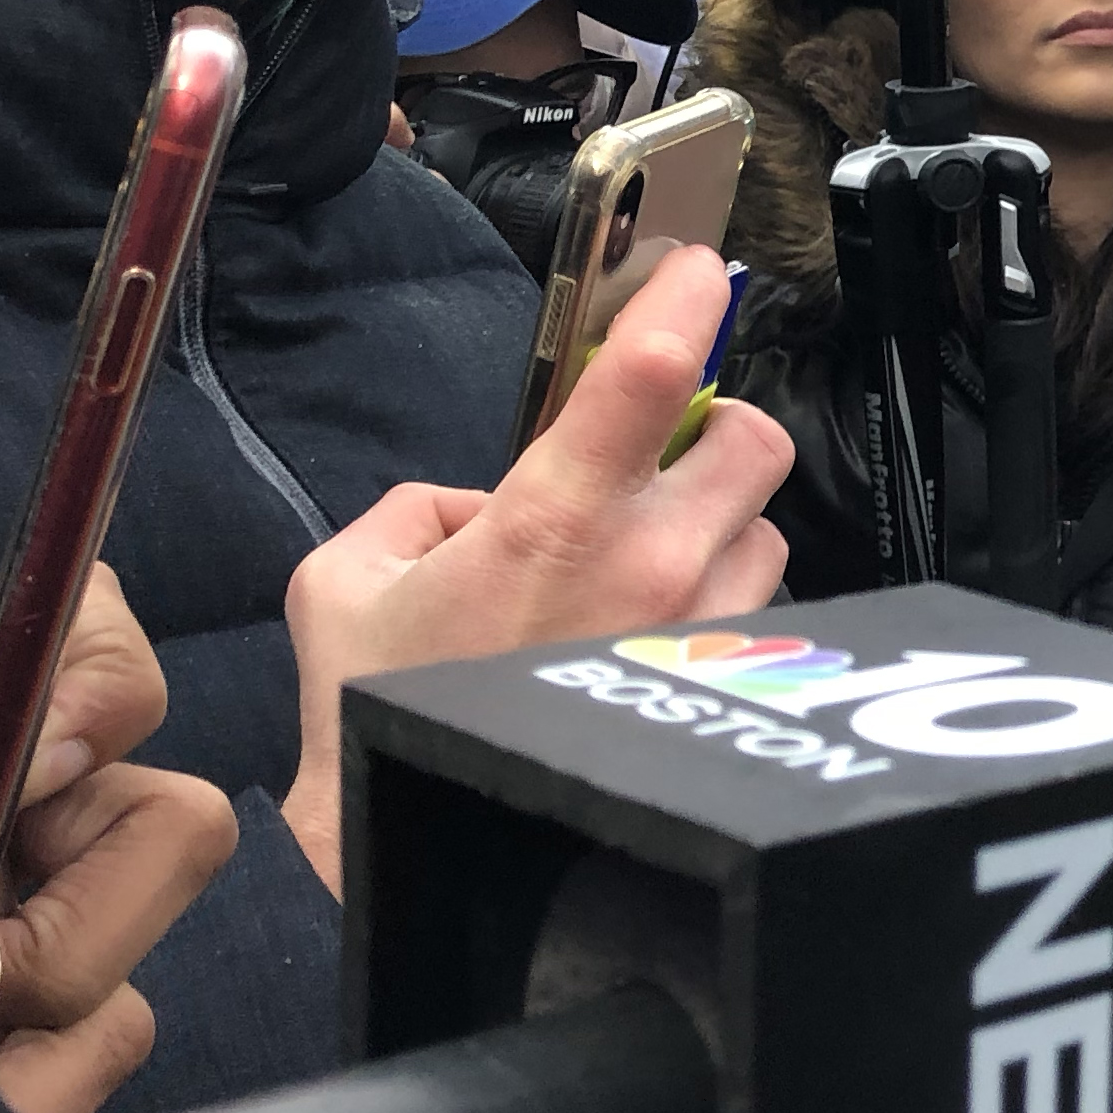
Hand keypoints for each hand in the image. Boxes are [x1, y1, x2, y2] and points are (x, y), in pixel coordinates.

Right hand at [285, 243, 793, 896]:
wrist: (428, 841)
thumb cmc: (379, 714)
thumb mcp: (346, 583)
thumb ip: (415, 509)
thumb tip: (475, 501)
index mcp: (552, 521)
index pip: (649, 379)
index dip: (687, 303)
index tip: (701, 271)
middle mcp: (648, 569)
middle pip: (756, 445)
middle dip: (721, 436)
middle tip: (672, 453)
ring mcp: (696, 634)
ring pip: (766, 535)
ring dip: (721, 533)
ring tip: (647, 566)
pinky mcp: (719, 688)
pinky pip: (757, 616)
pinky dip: (719, 608)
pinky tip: (653, 634)